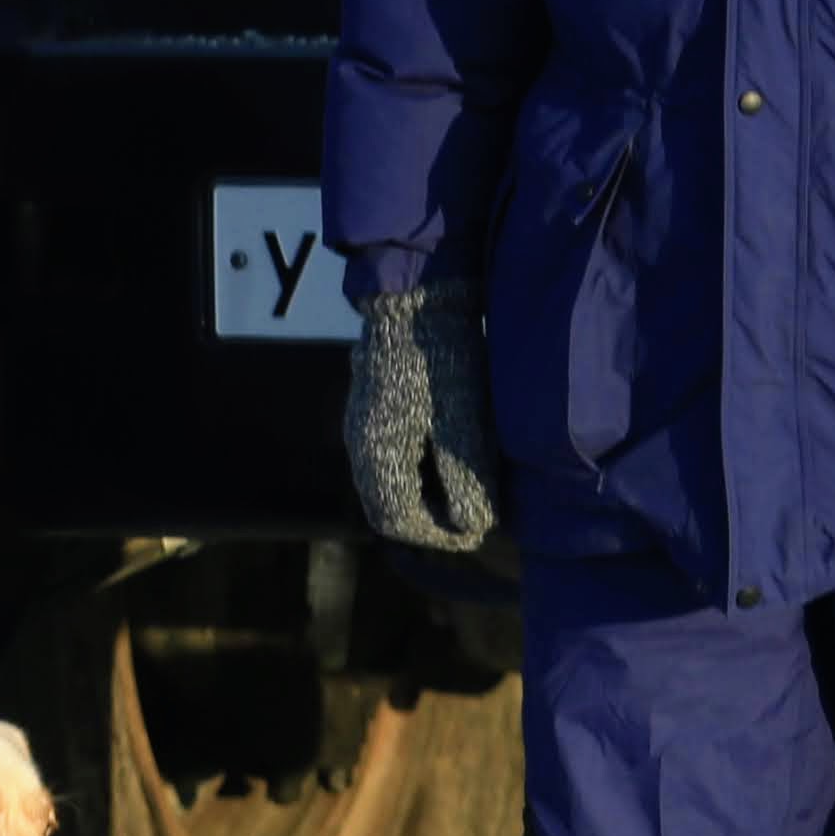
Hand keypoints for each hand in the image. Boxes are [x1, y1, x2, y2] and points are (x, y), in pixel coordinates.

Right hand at [345, 281, 500, 551]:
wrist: (418, 299)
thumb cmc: (444, 360)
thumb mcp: (464, 424)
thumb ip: (467, 481)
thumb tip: (472, 526)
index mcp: (377, 453)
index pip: (397, 520)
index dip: (437, 536)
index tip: (475, 530)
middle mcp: (359, 444)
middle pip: (385, 507)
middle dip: (427, 521)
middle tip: (470, 518)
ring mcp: (360, 424)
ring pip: (383, 483)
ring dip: (420, 498)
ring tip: (461, 491)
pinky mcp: (370, 407)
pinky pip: (384, 458)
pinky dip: (414, 473)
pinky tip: (443, 458)